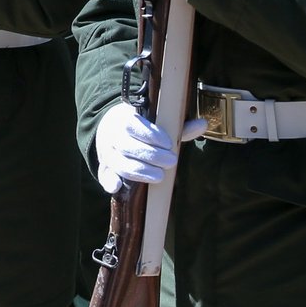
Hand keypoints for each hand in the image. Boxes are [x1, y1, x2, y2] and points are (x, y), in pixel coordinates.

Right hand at [93, 101, 208, 192]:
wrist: (111, 129)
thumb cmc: (141, 128)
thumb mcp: (157, 124)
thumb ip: (177, 127)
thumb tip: (202, 124)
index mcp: (125, 119)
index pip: (133, 125)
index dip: (151, 135)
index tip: (169, 144)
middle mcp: (113, 136)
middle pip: (127, 146)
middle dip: (151, 155)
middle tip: (171, 162)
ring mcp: (107, 153)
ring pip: (119, 163)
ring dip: (139, 171)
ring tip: (159, 177)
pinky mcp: (105, 168)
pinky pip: (103, 175)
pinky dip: (109, 181)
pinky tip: (117, 187)